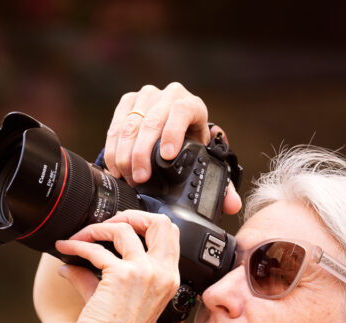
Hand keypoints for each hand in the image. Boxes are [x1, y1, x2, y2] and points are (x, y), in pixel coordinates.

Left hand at [55, 210, 181, 322]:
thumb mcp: (121, 297)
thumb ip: (102, 273)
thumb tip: (75, 258)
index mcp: (168, 278)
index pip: (170, 234)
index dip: (145, 222)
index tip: (122, 226)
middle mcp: (162, 273)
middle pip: (159, 221)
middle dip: (130, 214)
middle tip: (105, 225)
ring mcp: (144, 272)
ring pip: (123, 228)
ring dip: (95, 229)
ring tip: (78, 238)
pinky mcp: (121, 274)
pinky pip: (95, 248)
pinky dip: (76, 245)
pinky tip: (65, 250)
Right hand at [104, 83, 241, 214]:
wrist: (172, 127)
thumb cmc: (190, 144)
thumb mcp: (205, 159)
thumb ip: (222, 183)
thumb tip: (232, 205)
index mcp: (193, 105)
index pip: (182, 112)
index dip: (173, 133)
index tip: (166, 156)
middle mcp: (170, 95)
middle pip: (152, 120)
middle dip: (142, 153)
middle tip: (140, 179)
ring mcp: (147, 97)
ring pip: (131, 124)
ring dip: (125, 153)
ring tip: (126, 177)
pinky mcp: (128, 102)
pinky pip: (116, 125)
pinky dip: (114, 148)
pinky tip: (115, 167)